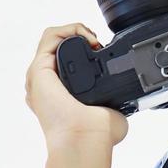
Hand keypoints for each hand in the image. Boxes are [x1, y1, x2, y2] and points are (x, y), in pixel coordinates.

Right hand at [24, 23, 128, 150]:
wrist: (86, 138)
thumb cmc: (97, 134)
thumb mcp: (112, 112)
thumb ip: (115, 103)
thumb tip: (128, 102)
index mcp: (60, 95)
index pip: (65, 63)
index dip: (84, 51)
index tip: (102, 53)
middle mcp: (47, 85)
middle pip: (57, 48)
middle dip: (79, 38)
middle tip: (98, 44)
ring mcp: (40, 77)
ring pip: (52, 39)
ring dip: (74, 32)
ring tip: (93, 39)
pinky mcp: (39, 69)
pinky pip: (50, 36)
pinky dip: (69, 29)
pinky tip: (87, 37)